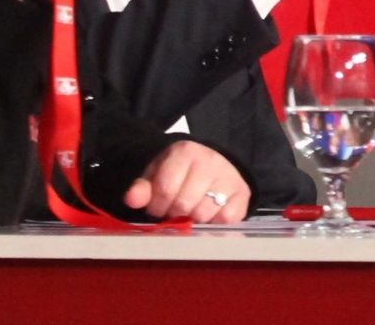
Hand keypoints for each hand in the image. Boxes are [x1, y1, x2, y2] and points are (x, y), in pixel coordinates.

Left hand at [126, 140, 251, 223]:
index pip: (165, 189)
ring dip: (193, 220)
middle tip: (174, 210)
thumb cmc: (178, 174)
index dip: (156, 206)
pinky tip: (209, 215)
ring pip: (203, 213)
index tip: (158, 207)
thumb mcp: (156, 176)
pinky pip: (226, 219)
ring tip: (191, 211)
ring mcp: (229, 176)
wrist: (209, 165)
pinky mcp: (242, 193)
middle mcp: (210, 160)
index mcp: (185, 152)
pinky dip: (214, 222)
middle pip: (184, 203)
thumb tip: (132, 199)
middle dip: (174, 214)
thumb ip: (142, 188)